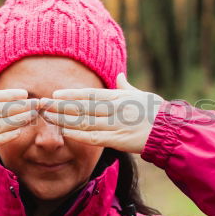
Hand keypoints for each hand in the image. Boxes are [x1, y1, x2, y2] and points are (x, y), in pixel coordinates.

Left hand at [37, 73, 164, 154]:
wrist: (170, 131)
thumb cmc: (157, 111)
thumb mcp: (141, 95)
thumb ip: (126, 87)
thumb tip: (119, 76)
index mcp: (119, 97)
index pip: (90, 94)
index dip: (71, 94)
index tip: (56, 93)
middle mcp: (114, 109)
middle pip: (82, 107)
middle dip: (61, 106)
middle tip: (44, 104)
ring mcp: (115, 124)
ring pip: (84, 121)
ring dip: (65, 119)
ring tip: (49, 118)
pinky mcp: (117, 140)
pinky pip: (93, 137)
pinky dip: (78, 135)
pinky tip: (66, 132)